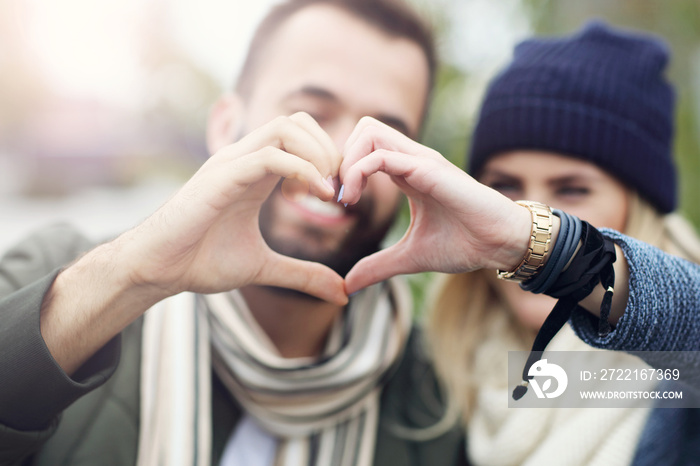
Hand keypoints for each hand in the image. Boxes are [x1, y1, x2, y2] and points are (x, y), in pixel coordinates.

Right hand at [116, 112, 346, 304]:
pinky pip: (268, 156)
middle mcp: (244, 159)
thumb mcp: (265, 268)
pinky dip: (300, 169)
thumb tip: (342, 294)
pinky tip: (313, 196)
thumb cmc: (201, 261)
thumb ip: (303, 275)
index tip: (338, 194)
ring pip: (285, 128)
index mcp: (255, 172)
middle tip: (337, 188)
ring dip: (317, 154)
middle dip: (328, 149)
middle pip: (297, 121)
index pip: (300, 136)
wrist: (158, 270)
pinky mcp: (220, 178)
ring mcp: (231, 164)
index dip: (328, 157)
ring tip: (326, 190)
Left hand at [339, 117, 531, 294]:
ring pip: (369, 131)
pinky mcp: (427, 169)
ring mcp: (420, 160)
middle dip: (341, 156)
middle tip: (337, 194)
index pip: (365, 147)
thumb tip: (349, 285)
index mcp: (407, 172)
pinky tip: (353, 200)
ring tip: (345, 196)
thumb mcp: (410, 257)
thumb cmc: (464, 244)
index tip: (337, 202)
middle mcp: (411, 159)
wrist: (500, 244)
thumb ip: (379, 266)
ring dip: (347, 161)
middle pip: (363, 129)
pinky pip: (381, 156)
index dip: (344, 168)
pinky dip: (358, 172)